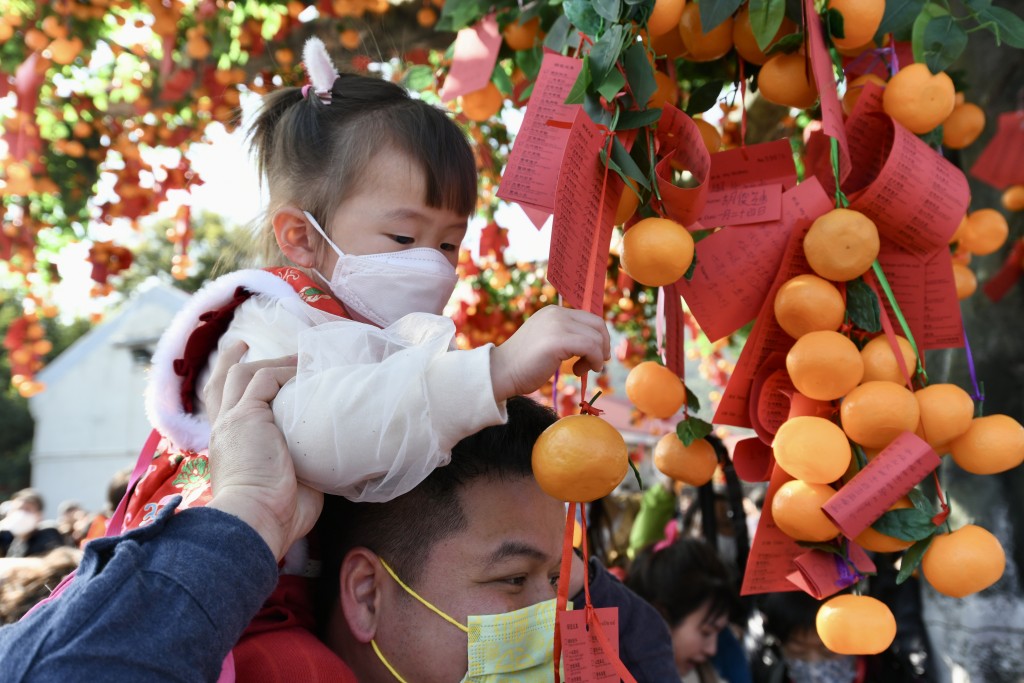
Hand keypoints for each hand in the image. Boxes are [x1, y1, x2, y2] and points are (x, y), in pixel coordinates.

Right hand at [204, 343, 323, 560]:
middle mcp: (225, 432)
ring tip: (294, 354)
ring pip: (241, 375)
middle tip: (242, 345)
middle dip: (231, 362)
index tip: (248, 380)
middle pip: (219, 385)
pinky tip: (306, 373)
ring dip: (267, 361)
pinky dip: (285, 372)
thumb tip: (328, 460)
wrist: (256, 522)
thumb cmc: (277, 516)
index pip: (223, 412)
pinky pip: (266, 378)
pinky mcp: (246, 416)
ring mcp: (233, 422)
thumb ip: (300, 465)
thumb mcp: (288, 483)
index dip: (233, 393)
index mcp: (230, 450)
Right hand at [490, 306, 609, 401]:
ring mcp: (557, 325)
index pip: (590, 318)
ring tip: (580, 370)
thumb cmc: (523, 364)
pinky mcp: (558, 340)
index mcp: (553, 312)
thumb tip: (594, 344)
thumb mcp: (547, 341)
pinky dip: (593, 361)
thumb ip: (565, 336)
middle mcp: (557, 313)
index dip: (599, 337)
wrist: (500, 372)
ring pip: (596, 338)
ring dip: (596, 357)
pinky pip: (591, 348)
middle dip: (603, 346)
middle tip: (595, 364)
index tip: (596, 355)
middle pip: (598, 324)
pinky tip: (578, 371)